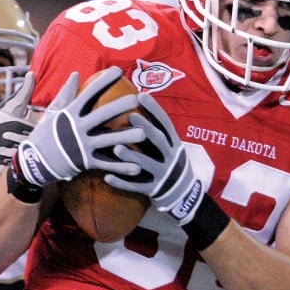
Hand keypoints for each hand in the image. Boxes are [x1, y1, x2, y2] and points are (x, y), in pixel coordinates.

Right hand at [15, 66, 145, 187]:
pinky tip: (136, 166)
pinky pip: (106, 164)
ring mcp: (82, 146)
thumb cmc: (45, 134)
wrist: (34, 162)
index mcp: (71, 114)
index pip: (89, 94)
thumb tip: (76, 74)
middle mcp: (77, 128)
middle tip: (136, 100)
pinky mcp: (85, 162)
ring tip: (144, 132)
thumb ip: (66, 93)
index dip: (103, 82)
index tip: (118, 70)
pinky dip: (121, 166)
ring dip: (126, 136)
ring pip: (108, 140)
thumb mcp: (53, 112)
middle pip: (101, 116)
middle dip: (119, 107)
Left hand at [104, 92, 202, 224]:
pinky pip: (136, 187)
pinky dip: (121, 183)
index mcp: (174, 144)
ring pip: (147, 165)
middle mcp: (170, 158)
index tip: (141, 96)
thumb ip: (156, 129)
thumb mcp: (170, 146)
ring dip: (132, 156)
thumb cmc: (170, 162)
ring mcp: (162, 175)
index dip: (154, 110)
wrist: (183, 194)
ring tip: (116, 148)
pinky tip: (107, 178)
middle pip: (158, 141)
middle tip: (131, 117)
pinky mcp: (153, 190)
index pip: (165, 123)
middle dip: (146, 129)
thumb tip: (139, 101)